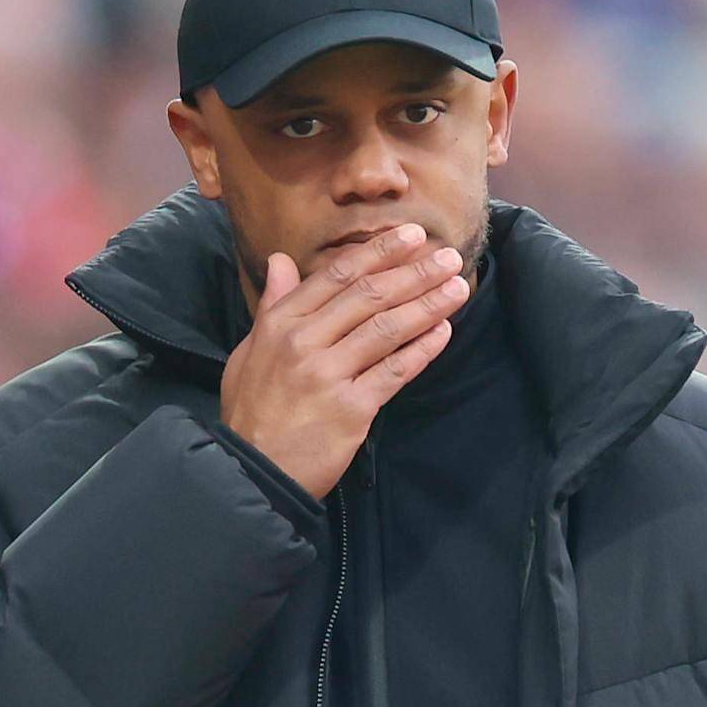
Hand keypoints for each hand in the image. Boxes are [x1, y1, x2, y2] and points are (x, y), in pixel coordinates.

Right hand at [220, 224, 468, 499]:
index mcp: (279, 324)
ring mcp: (328, 375)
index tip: (410, 236)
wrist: (252, 470)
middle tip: (449, 256)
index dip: (378, 253)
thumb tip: (279, 261)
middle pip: (368, 296)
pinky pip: (395, 371)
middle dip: (414, 272)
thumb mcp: (249, 351)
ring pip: (387, 328)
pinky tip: (444, 332)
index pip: (336, 276)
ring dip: (427, 304)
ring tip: (458, 288)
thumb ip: (272, 305)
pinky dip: (423, 349)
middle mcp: (303, 342)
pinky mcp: (351, 409)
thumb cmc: (251, 410)